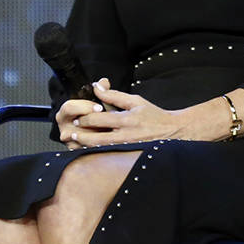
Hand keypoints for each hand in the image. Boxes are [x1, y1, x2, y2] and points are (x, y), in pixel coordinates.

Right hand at [55, 92, 106, 149]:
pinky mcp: (76, 148)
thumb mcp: (96, 99)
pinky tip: (105, 137)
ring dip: (97, 132)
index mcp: (65, 112)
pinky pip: (86, 146)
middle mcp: (64, 126)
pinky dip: (97, 142)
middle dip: (94, 121)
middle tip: (106, 119)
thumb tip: (104, 83)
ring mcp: (69, 139)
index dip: (84, 106)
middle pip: (77, 123)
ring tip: (107, 128)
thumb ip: (101, 89)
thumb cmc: (91, 111)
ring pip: (83, 137)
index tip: (99, 107)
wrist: (89, 126)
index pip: (69, 107)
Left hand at [57, 78, 189, 147]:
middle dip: (80, 135)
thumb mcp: (135, 101)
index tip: (78, 117)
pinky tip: (89, 151)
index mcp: (126, 119)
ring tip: (76, 142)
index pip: (97, 118)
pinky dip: (95, 154)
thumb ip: (114, 95)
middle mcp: (125, 135)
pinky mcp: (127, 156)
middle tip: (71, 132)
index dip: (84, 118)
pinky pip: (106, 157)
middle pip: (94, 138)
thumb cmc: (154, 115)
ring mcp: (125, 148)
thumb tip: (98, 87)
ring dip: (84, 146)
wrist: (172, 131)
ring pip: (98, 150)